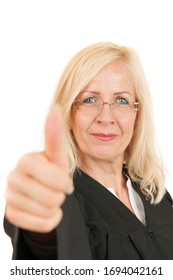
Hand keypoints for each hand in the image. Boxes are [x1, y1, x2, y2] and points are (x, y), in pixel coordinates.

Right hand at [5, 105, 72, 232]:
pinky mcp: (11, 215)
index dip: (64, 182)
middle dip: (61, 195)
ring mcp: (10, 196)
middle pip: (54, 196)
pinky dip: (50, 220)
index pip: (56, 177)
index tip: (63, 182)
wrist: (38, 192)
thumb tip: (54, 108)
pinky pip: (42, 224)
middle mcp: (13, 176)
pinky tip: (44, 210)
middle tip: (56, 190)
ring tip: (49, 198)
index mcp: (26, 160)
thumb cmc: (50, 171)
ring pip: (48, 211)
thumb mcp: (57, 157)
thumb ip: (55, 135)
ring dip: (55, 207)